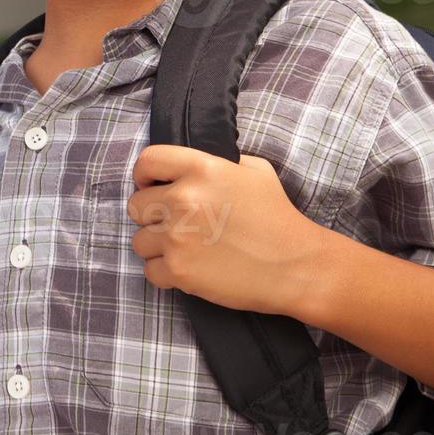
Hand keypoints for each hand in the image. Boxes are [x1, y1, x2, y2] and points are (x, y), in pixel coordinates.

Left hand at [127, 144, 329, 317]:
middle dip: (152, 216)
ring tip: (186, 249)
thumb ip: (217, 163)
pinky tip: (190, 269)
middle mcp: (183, 199)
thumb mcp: (254, 171)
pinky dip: (166, 273)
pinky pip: (150, 271)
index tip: (150, 186)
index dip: (144, 175)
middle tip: (176, 224)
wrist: (297, 265)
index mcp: (201, 168)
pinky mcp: (180, 270)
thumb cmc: (278, 218)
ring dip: (158, 246)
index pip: (147, 161)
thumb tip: (191, 166)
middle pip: (136, 206)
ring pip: (139, 241)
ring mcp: (178, 237)